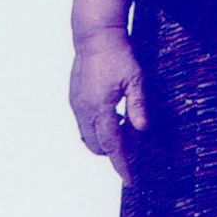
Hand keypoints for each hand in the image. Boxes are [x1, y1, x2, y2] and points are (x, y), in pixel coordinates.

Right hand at [69, 28, 148, 185]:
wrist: (95, 37)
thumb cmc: (118, 55)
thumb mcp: (136, 80)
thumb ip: (138, 106)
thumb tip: (142, 129)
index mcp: (100, 108)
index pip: (112, 145)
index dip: (121, 164)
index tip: (129, 179)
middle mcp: (84, 110)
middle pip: (98, 146)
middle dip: (115, 151)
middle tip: (136, 142)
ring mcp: (77, 105)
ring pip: (89, 137)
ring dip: (106, 139)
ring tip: (126, 126)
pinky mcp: (75, 99)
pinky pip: (84, 125)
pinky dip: (98, 128)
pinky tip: (114, 115)